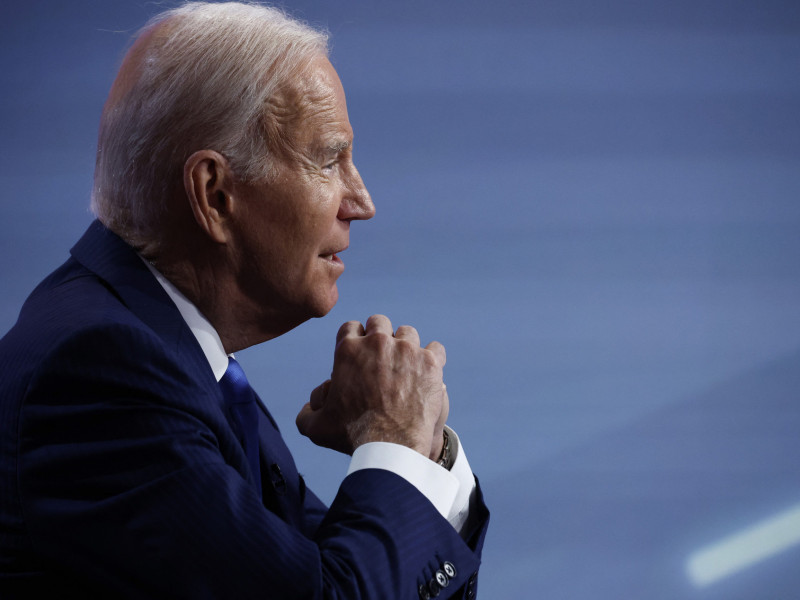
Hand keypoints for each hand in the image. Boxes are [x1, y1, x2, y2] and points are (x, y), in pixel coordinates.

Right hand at [296, 314, 448, 459]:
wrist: (390, 445)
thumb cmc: (352, 436)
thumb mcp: (317, 428)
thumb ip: (306, 415)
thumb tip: (308, 408)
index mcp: (348, 350)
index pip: (351, 327)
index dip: (356, 339)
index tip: (362, 353)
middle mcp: (377, 342)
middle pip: (379, 323)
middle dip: (380, 335)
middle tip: (384, 356)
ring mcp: (406, 350)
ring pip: (408, 333)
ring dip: (406, 346)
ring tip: (407, 364)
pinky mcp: (430, 362)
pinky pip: (435, 348)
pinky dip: (432, 358)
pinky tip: (428, 371)